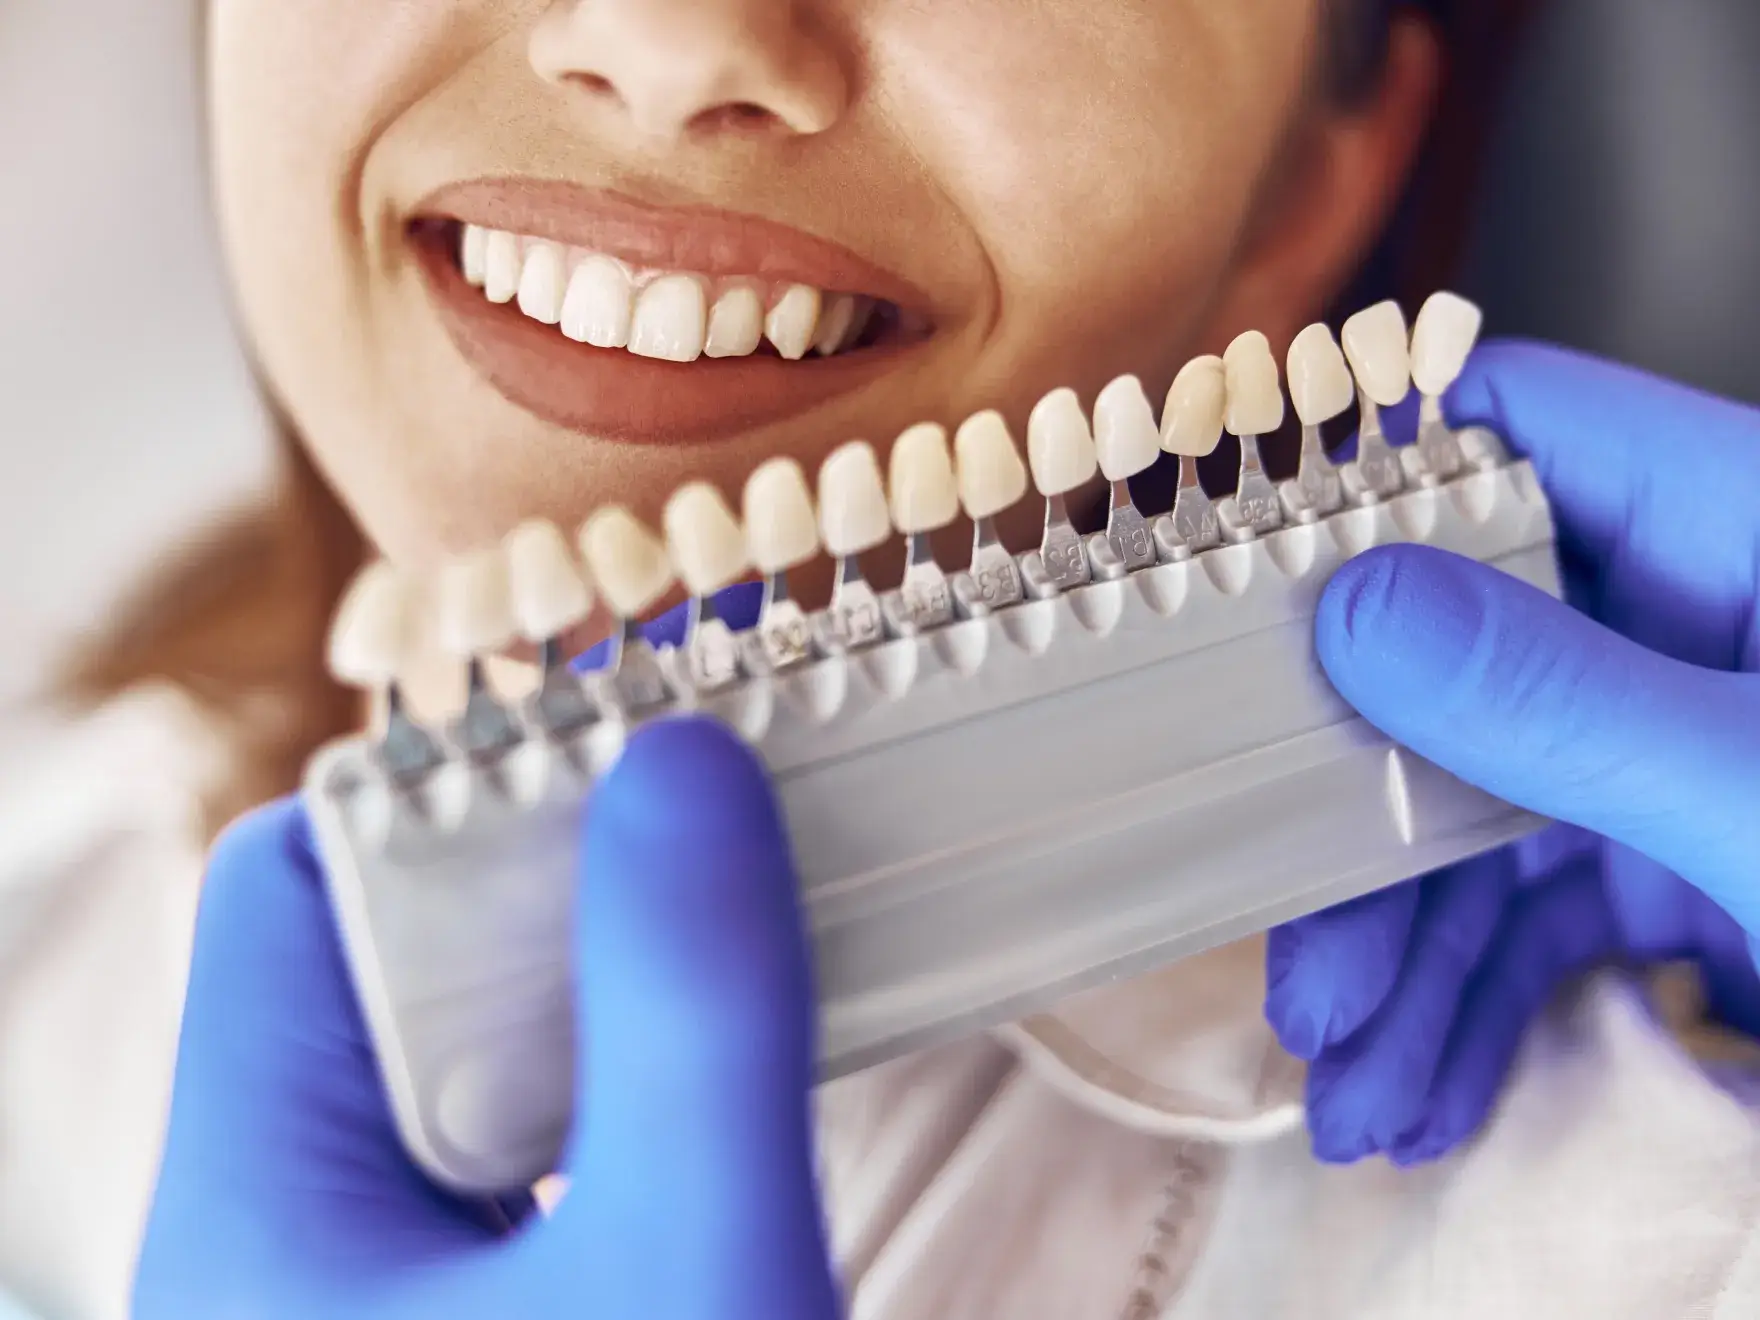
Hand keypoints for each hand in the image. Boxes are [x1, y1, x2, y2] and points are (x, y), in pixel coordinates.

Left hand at [135, 717, 840, 1318]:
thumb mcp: (694, 1276)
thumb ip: (691, 1021)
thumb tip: (684, 768)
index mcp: (261, 1204)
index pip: (294, 879)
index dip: (449, 781)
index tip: (627, 744)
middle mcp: (289, 1233)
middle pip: (391, 948)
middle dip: (556, 866)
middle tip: (717, 811)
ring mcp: (374, 1283)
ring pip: (467, 1042)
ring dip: (602, 969)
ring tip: (739, 916)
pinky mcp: (465, 1315)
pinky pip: (526, 1134)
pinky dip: (623, 1070)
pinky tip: (722, 1069)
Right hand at [1264, 341, 1759, 1164]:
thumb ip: (1567, 701)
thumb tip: (1360, 606)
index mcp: (1737, 528)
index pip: (1513, 433)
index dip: (1363, 487)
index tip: (1236, 588)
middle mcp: (1692, 619)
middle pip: (1456, 683)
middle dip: (1370, 860)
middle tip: (1311, 986)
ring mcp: (1682, 743)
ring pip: (1485, 825)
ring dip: (1409, 971)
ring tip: (1360, 1099)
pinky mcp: (1692, 857)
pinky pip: (1546, 916)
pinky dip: (1480, 1009)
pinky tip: (1427, 1094)